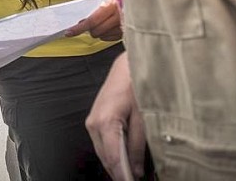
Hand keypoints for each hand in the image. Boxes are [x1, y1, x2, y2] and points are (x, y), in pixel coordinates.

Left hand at [65, 0, 121, 40]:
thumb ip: (89, 8)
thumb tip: (76, 21)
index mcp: (111, 5)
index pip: (92, 21)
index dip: (78, 28)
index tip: (68, 32)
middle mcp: (119, 16)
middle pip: (97, 31)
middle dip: (88, 29)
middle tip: (86, 24)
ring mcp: (124, 25)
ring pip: (103, 36)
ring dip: (97, 31)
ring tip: (99, 21)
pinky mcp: (126, 31)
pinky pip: (110, 38)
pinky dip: (105, 34)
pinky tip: (106, 25)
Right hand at [86, 53, 145, 179]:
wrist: (126, 66)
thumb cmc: (135, 85)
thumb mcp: (143, 117)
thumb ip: (137, 145)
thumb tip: (135, 168)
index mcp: (105, 123)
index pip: (114, 159)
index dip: (123, 176)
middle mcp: (93, 124)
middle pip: (105, 158)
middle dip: (119, 172)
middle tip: (134, 180)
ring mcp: (91, 121)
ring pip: (103, 152)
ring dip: (115, 164)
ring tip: (131, 174)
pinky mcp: (94, 119)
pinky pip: (102, 143)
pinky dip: (112, 153)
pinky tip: (124, 159)